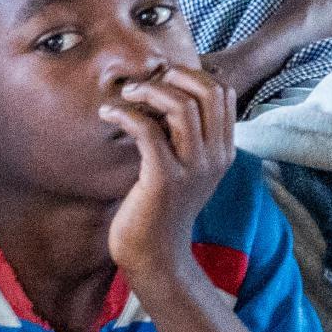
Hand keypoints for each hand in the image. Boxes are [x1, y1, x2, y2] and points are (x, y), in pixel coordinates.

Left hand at [101, 64, 234, 286]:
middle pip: (208, 92)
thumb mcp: (187, 171)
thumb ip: (187, 139)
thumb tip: (165, 98)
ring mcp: (192, 168)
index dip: (193, 76)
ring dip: (149, 91)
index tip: (164, 81)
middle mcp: (214, 156)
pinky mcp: (164, 180)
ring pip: (181, 106)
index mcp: (223, 151)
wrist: (156, 256)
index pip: (223, 93)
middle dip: (175, 76)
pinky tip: (109, 115)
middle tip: (145, 82)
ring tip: (126, 94)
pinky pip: (148, 132)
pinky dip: (125, 115)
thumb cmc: (162, 209)